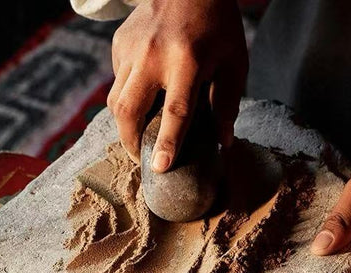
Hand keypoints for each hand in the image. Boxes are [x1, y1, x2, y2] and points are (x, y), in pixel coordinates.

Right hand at [107, 0, 247, 171]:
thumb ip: (227, 103)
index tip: (159, 168)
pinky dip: (127, 96)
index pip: (175, 112)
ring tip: (138, 134)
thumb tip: (223, 143)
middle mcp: (153, 55)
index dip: (167, 143)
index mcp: (188, 60)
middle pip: (129, 111)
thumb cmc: (217, 26)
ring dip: (124, 124)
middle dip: (130, 141)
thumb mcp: (234, 62)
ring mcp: (131, 48)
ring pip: (116, 99)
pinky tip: (142, 95)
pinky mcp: (119, 43)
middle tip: (141, 156)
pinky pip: (117, 80)